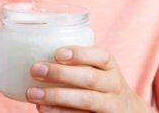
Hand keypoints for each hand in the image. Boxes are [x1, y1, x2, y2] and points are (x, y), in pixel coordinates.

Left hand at [27, 46, 156, 112]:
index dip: (80, 54)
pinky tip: (42, 108)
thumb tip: (35, 52)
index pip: (101, 56)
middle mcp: (112, 84)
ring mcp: (109, 104)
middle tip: (35, 70)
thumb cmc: (100, 82)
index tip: (57, 53)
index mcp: (109, 66)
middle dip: (61, 74)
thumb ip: (76, 61)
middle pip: (90, 78)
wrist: (126, 110)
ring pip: (86, 100)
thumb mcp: (96, 67)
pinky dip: (60, 112)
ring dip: (56, 96)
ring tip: (32, 93)